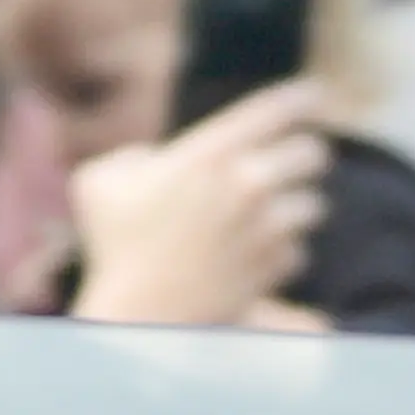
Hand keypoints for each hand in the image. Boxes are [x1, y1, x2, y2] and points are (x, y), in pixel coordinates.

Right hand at [69, 78, 332, 328]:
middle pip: (313, 155)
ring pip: (313, 206)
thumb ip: (132, 157)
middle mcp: (248, 185)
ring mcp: (266, 229)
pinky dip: (282, 253)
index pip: (278, 110)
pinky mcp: (274, 268)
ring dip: (295, 209)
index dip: (303, 98)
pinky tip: (255, 255)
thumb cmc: (113, 248)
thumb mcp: (100, 182)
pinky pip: (298, 251)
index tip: (315, 96)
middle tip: (300, 160)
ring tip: (269, 216)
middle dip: (306, 156)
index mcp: (210, 154)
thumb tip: (154, 160)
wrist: (139, 318)